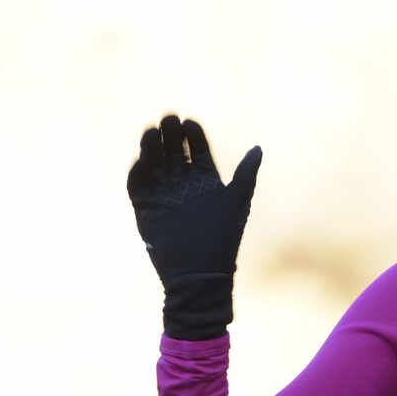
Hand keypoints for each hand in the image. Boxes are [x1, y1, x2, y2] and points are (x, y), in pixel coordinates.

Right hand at [127, 115, 261, 338]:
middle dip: (171, 134)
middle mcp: (183, 184)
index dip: (193, 134)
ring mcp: (163, 194)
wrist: (201, 275)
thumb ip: (246, 174)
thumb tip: (258, 149)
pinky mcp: (145, 209)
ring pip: (154, 162)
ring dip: (152, 145)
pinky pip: (137, 184)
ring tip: (153, 131)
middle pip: (174, 150)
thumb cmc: (223, 239)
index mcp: (205, 179)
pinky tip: (142, 158)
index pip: (197, 148)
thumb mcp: (237, 202)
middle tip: (169, 120)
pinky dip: (138, 169)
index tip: (190, 123)